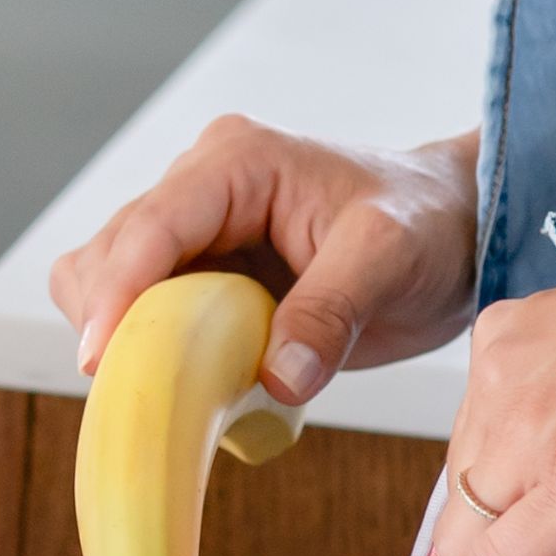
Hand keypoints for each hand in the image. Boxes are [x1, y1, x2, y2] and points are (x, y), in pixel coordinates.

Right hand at [50, 117, 481, 409]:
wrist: (455, 235)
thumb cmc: (428, 225)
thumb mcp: (391, 259)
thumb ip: (332, 311)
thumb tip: (278, 377)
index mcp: (237, 162)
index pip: (152, 223)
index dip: (117, 291)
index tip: (99, 357)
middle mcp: (200, 187)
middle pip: (110, 255)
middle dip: (114, 322)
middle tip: (144, 393)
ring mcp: (195, 233)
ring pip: (108, 286)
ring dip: (125, 340)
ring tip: (171, 390)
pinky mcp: (199, 277)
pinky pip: (141, 316)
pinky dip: (145, 352)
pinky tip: (188, 382)